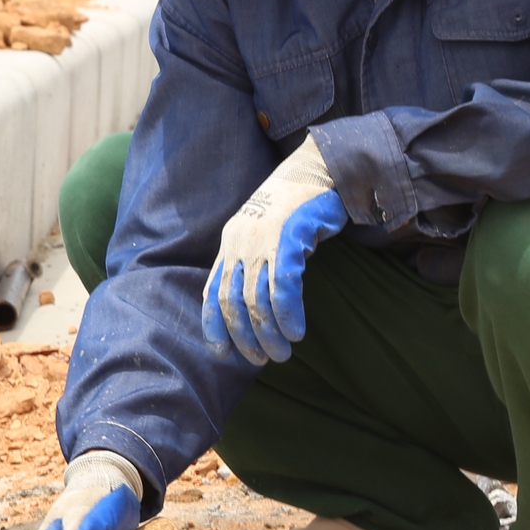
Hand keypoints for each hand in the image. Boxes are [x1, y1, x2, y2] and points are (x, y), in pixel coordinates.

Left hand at [202, 140, 346, 365]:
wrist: (317, 169)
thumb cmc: (294, 207)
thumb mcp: (263, 234)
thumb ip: (252, 262)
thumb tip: (251, 304)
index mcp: (230, 244)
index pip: (212, 292)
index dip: (214, 326)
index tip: (222, 354)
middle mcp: (240, 243)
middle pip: (232, 302)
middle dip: (244, 337)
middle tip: (261, 361)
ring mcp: (263, 240)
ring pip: (257, 300)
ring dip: (268, 333)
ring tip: (281, 354)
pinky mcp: (288, 237)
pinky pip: (283, 286)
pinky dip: (288, 314)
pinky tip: (296, 332)